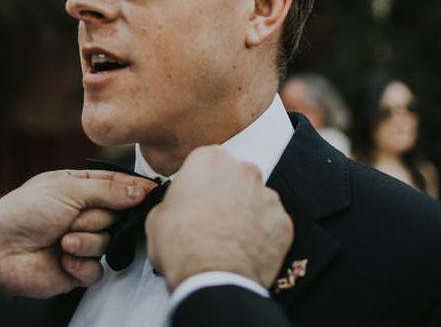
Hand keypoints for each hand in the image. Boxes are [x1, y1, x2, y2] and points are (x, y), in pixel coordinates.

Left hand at [0, 169, 153, 297]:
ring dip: (86, 241)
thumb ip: (107, 191)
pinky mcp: (76, 269)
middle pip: (116, 214)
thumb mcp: (67, 189)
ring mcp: (80, 241)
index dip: (135, 188)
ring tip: (63, 241)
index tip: (154, 190)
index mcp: (79, 187)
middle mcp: (82, 213)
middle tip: (75, 219)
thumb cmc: (24, 211)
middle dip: (97, 218)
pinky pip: (97, 268)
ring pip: (108, 242)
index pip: (116, 185)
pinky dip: (81, 264)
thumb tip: (140, 191)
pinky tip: (62, 260)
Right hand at [146, 146, 292, 290]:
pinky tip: (246, 249)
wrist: (212, 281)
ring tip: (229, 238)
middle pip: (234, 176)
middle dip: (226, 193)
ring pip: (255, 199)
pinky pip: (272, 224)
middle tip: (211, 218)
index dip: (199, 182)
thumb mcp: (157, 216)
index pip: (206, 162)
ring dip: (246, 213)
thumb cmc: (182, 247)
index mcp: (210, 159)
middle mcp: (243, 170)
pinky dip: (262, 235)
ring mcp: (268, 195)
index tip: (195, 197)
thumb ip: (173, 200)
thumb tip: (177, 208)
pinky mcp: (283, 222)